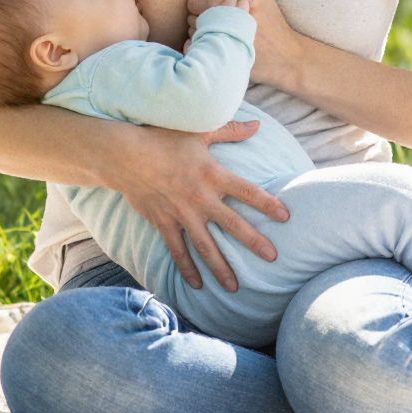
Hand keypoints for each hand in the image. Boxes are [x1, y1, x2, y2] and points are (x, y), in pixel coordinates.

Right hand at [110, 120, 286, 291]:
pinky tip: (196, 286)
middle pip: (232, 224)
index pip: (247, 191)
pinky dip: (186, 269)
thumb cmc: (163, 138)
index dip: (268, 203)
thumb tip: (258, 125)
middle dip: (254, 242)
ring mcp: (181, 214)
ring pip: (205, 246)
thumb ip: (231, 130)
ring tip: (235, 287)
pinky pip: (177, 251)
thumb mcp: (199, 131)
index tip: (286, 216)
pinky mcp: (163, 224)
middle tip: (273, 258)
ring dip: (221, 267)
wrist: (125, 155)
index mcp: (212, 175)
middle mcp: (200, 198)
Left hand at [186, 0, 294, 82]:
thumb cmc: (269, 18)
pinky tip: (212, 37)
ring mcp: (232, 31)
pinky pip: (195, 40)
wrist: (284, 54)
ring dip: (197, 23)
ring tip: (213, 25)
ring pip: (192, 22)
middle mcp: (239, 9)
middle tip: (207, 11)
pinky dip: (198, 38)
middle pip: (193, 3)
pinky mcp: (225, 50)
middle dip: (196, 6)